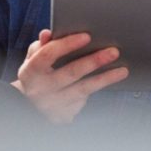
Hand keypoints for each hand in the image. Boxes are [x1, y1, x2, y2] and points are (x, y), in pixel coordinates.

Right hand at [11, 29, 128, 123]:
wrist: (28, 105)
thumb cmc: (36, 74)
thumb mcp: (33, 58)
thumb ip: (42, 45)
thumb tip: (48, 33)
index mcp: (30, 71)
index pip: (48, 55)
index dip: (67, 44)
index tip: (87, 36)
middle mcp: (40, 90)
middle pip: (70, 73)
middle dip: (94, 61)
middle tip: (113, 52)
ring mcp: (52, 106)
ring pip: (82, 90)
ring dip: (104, 79)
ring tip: (122, 70)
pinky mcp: (62, 116)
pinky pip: (83, 102)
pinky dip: (95, 91)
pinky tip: (108, 82)